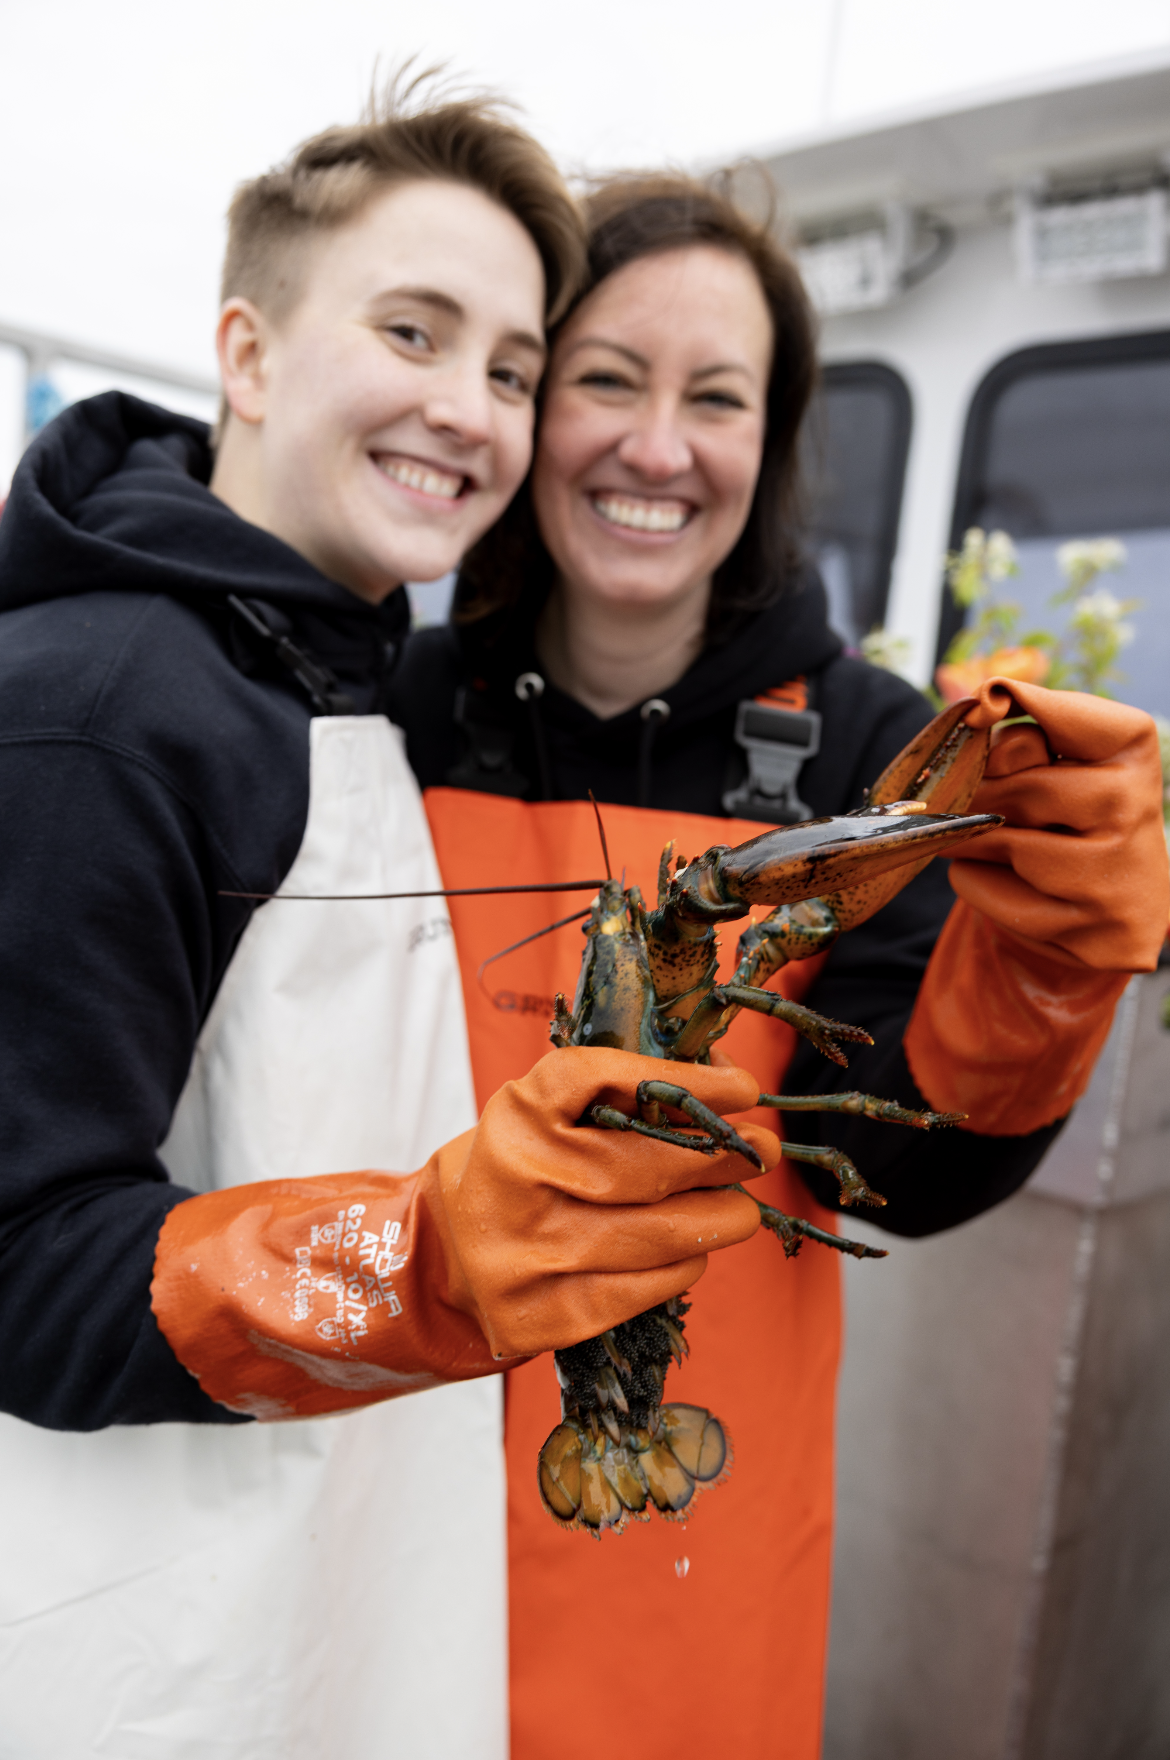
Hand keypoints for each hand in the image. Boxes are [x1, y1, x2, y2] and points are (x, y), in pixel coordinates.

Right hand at [439, 1047, 775, 1357]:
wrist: (441, 1255)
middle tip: (761, 1150)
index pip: (607, 1081)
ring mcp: (527, 1254)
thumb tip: (726, 1088)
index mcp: (518, 1114)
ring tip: (742, 1210)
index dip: (685, 1084)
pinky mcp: (542, 1315)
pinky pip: (640, 1290)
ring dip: (716, 1220)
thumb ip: (620, 1094)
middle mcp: (517, 1179)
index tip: (743, 1089)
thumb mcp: (544, 1113)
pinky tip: (694, 1251)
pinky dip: (681, 1267)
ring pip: (654, 1236)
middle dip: (718, 1158)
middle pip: (643, 1167)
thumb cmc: (518, 1168)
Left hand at [904, 678, 1168, 1134]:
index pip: (1059, 713)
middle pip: (1017, 787)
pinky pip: (987, 889)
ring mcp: (1114, 872)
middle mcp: (1135, 805)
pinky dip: (975, 881)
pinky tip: (1005, 879)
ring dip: (971, 839)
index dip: (1013, 703)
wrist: (1120, 904)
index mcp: (1132, 748)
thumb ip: (1023, 735)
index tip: (983, 706)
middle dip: (980, 794)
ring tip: (982, 837)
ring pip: (1000, 841)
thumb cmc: (1076, 815)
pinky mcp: (1088, 928)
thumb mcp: (1066, 762)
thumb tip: (975, 706)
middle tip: (970, 800)